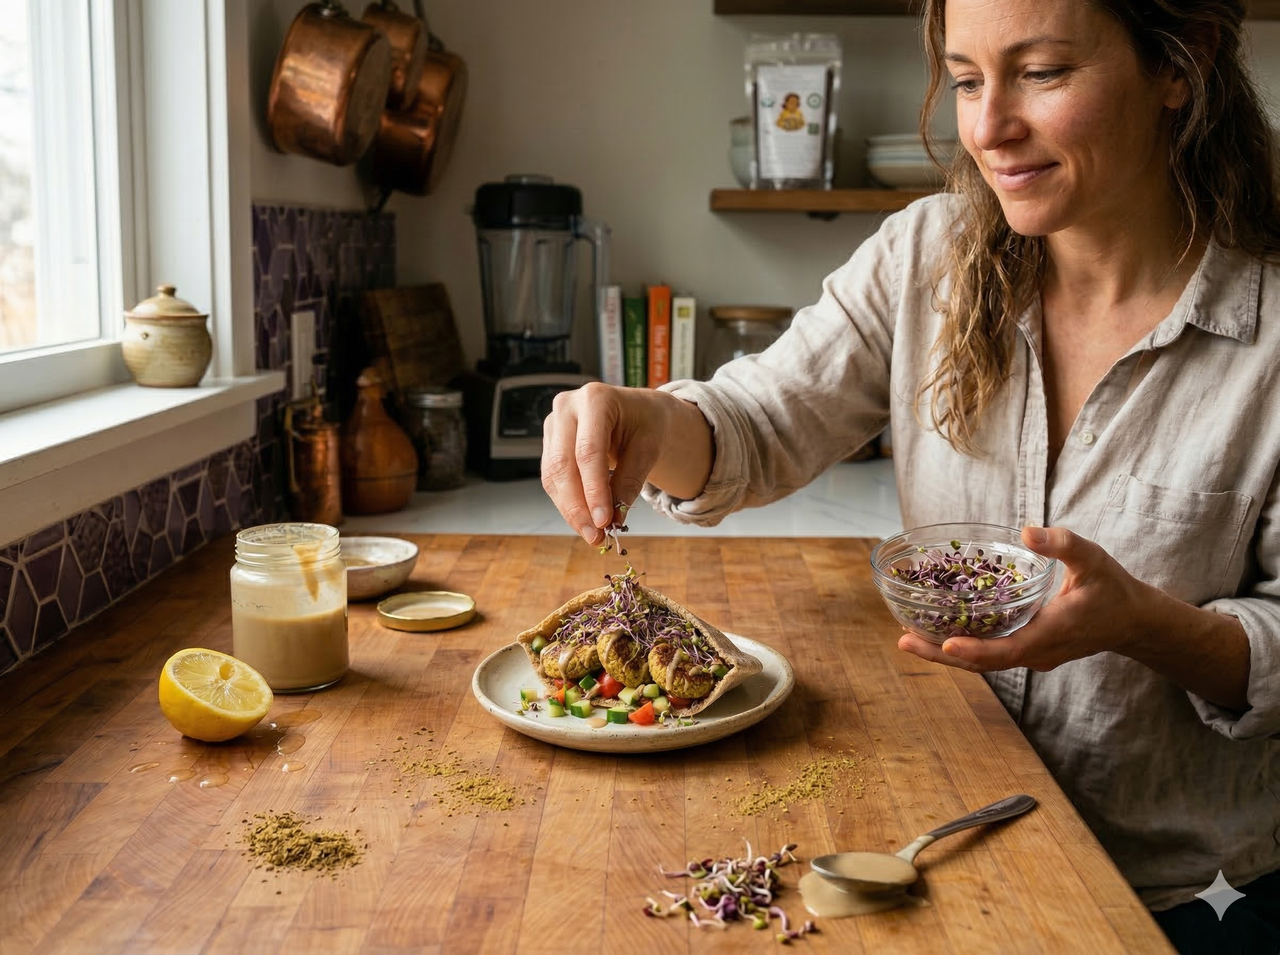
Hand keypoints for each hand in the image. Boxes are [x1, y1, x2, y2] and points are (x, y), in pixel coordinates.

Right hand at [540, 382, 687, 546]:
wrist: (639, 412)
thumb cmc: (646, 423)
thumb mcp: (649, 449)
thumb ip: (629, 482)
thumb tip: (614, 519)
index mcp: (595, 399)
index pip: (588, 451)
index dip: (593, 490)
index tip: (603, 521)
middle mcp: (567, 407)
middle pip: (563, 464)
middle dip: (578, 506)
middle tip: (596, 535)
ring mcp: (554, 424)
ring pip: (553, 475)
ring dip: (570, 510)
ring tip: (592, 534)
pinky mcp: (550, 443)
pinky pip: (553, 479)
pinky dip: (568, 503)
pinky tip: (584, 521)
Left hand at [897, 526, 1146, 672]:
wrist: (1134, 620)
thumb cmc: (1113, 588)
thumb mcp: (1093, 558)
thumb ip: (1062, 544)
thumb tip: (1028, 531)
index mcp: (1051, 634)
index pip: (1008, 651)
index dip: (976, 650)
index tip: (946, 645)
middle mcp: (1037, 652)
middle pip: (984, 662)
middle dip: (943, 654)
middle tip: (904, 641)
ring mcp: (1032, 655)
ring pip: (984, 661)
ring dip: (947, 652)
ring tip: (908, 638)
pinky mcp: (1028, 650)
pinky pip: (991, 653)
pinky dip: (963, 646)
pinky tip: (937, 631)